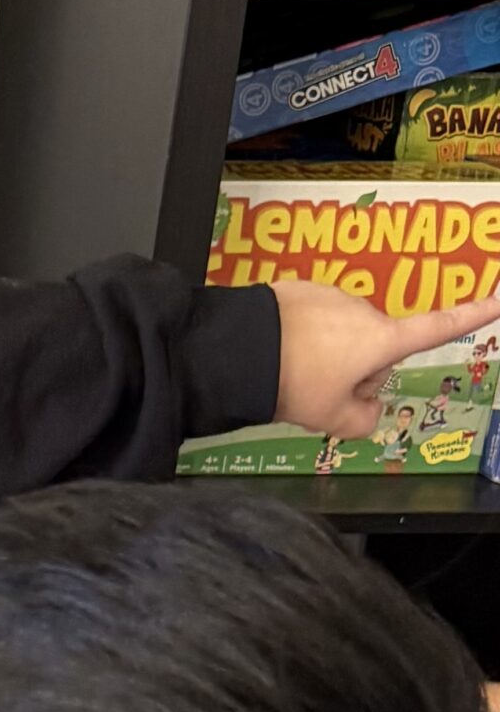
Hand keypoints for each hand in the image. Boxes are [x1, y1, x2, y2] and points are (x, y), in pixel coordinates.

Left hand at [273, 277, 495, 438]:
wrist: (238, 349)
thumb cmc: (292, 384)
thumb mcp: (331, 419)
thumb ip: (363, 421)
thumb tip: (370, 411)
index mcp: (382, 340)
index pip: (438, 329)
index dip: (473, 316)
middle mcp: (367, 311)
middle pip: (374, 352)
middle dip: (354, 373)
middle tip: (319, 393)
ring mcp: (335, 297)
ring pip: (342, 338)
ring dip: (325, 357)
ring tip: (292, 374)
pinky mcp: (304, 290)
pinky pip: (315, 323)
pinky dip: (303, 340)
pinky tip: (279, 354)